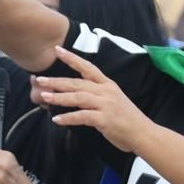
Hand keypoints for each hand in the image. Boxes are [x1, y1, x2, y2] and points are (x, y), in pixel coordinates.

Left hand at [34, 46, 155, 152]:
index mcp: (108, 85)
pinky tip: (57, 119)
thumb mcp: (113, 101)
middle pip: (77, 83)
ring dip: (59, 97)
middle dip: (57, 81)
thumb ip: (96, 96)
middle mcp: (106, 91)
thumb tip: (75, 95)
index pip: (88, 67)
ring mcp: (106, 104)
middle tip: (40, 79)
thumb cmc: (127, 119)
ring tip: (44, 96)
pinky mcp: (104, 119)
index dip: (72, 58)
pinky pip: (82, 116)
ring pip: (78, 98)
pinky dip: (68, 118)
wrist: (143, 133)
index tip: (57, 50)